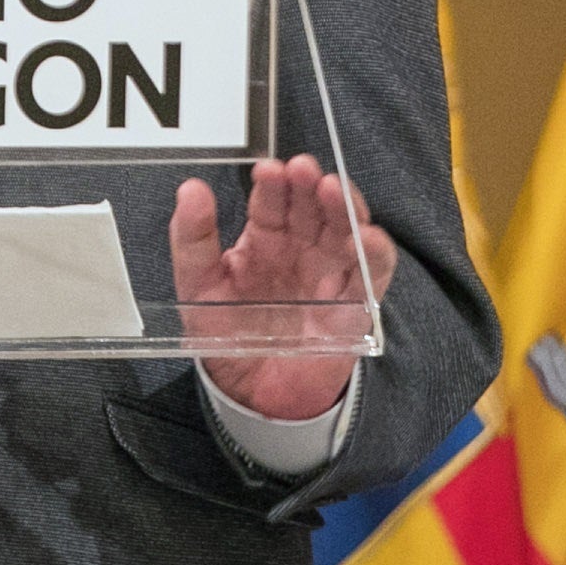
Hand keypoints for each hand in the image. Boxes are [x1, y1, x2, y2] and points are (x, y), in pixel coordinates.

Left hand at [168, 155, 393, 423]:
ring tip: (329, 189)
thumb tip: (189, 188)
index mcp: (266, 238)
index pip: (273, 200)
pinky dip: (376, 250)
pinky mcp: (357, 301)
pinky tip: (366, 235)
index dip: (273, 182)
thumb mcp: (198, 287)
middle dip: (309, 183)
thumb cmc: (229, 335)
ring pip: (346, 226)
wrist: (255, 395)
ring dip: (342, 205)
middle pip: (313, 204)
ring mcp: (332, 270)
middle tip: (300, 169)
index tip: (266, 170)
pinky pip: (374, 270)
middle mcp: (303, 247)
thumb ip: (192, 239)